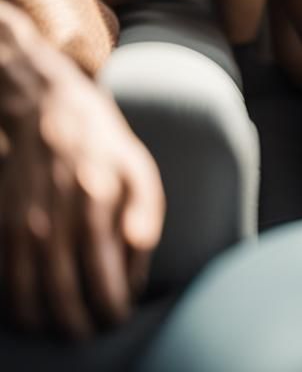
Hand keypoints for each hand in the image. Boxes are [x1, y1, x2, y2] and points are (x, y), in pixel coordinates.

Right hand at [0, 53, 164, 338]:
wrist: (47, 112)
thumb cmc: (102, 146)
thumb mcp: (138, 168)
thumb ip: (145, 213)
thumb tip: (140, 259)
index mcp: (98, 203)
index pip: (104, 277)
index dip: (112, 307)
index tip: (119, 317)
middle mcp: (56, 218)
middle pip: (65, 295)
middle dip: (81, 325)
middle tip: (93, 332)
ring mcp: (24, 224)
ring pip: (30, 296)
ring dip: (49, 323)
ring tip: (66, 329)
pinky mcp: (3, 226)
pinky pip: (7, 280)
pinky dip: (19, 306)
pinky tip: (35, 313)